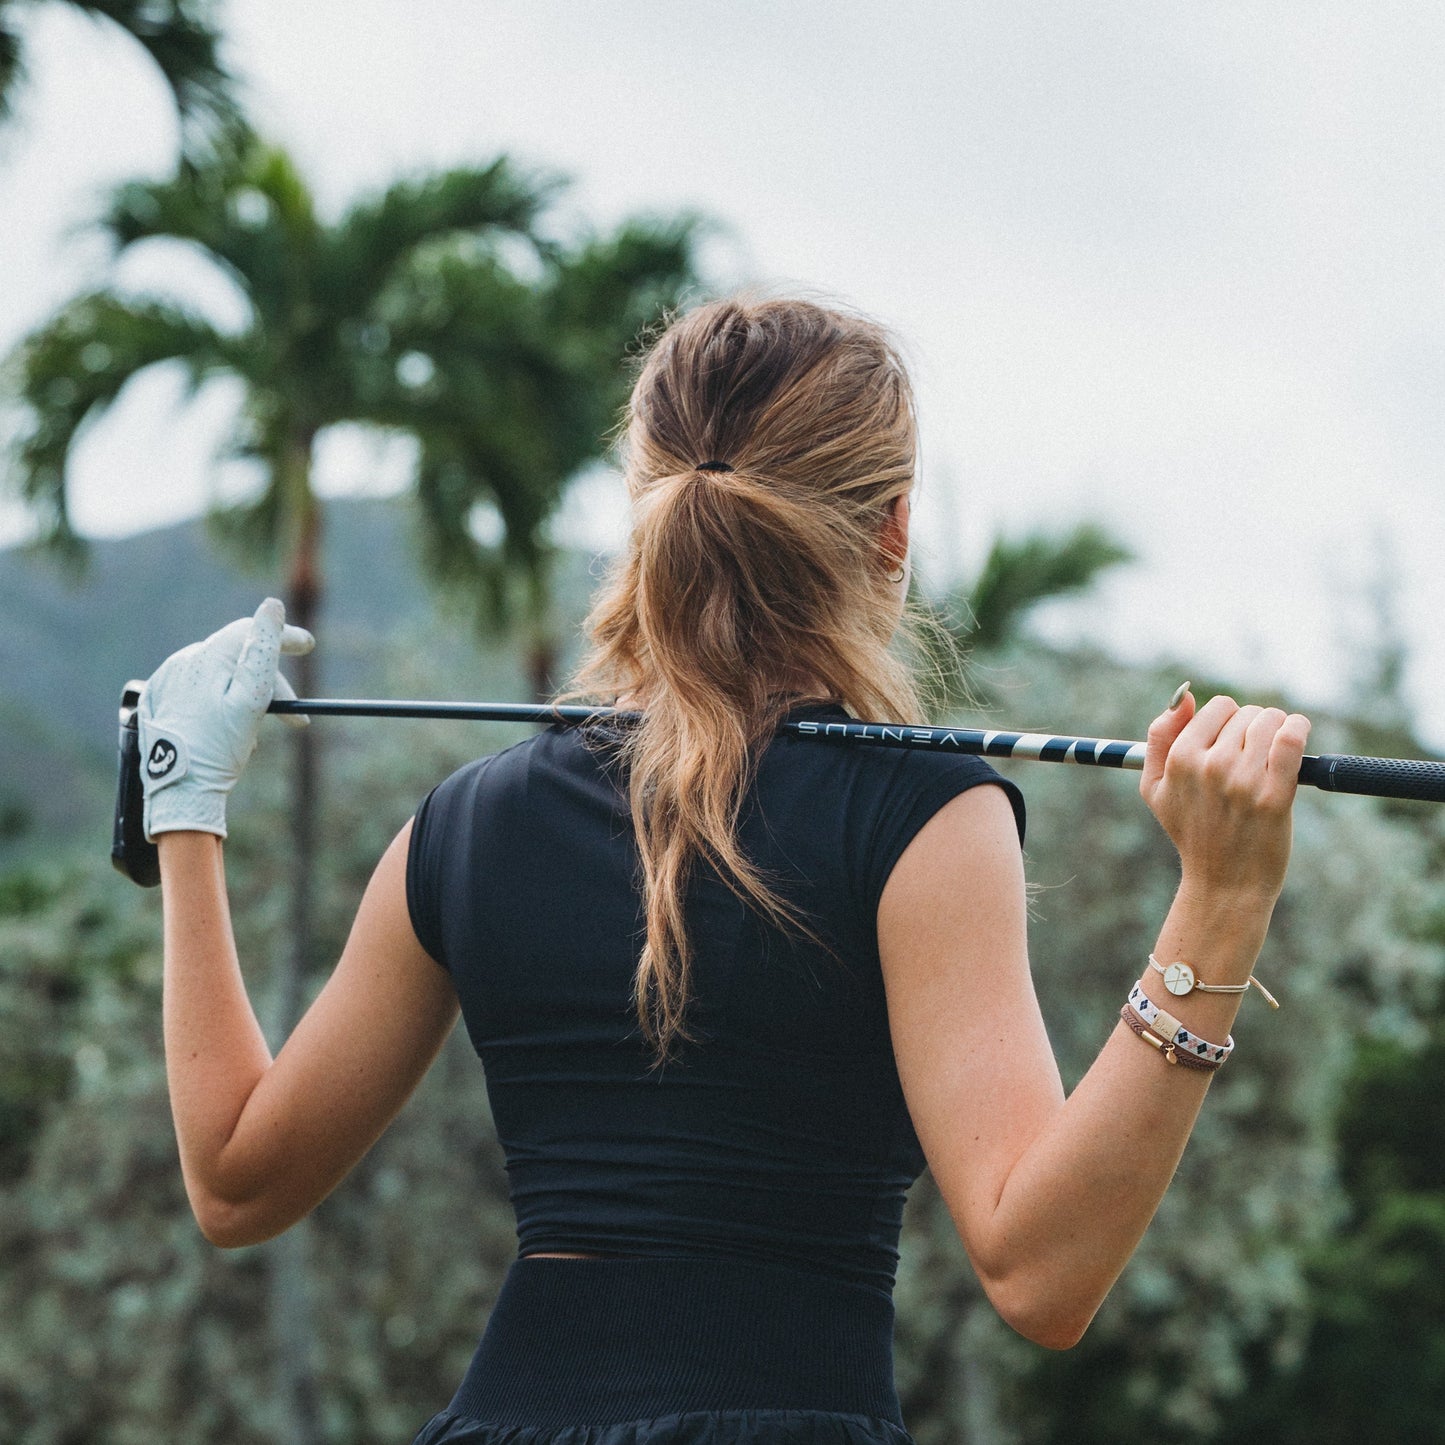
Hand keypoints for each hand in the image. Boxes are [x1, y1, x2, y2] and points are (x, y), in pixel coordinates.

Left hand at [138, 598, 314, 840]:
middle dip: (270, 681)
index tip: (309, 646)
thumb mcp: (253, 698)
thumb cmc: (220, 746)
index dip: (285, 635)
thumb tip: (272, 606)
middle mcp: (184, 661)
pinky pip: (200, 690)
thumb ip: (264, 649)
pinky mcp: (159, 699)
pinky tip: (229, 729)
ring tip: (258, 730)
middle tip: (295, 716)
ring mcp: (168, 680)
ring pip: (220, 675)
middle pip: (238, 656)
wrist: (178, 790)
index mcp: (208, 656)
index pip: (252, 630)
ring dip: (245, 694)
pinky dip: (221, 703)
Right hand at [1139, 689, 1310, 903]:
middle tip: (1255, 754)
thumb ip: (1159, 737)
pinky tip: (1298, 733)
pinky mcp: (1275, 796)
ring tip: (1277, 749)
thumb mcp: (1155, 787)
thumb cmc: (1191, 832)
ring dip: (1280, 727)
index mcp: (1179, 760)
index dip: (1229, 721)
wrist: (1223, 883)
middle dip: (1255, 727)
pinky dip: (1299, 729)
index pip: (1217, 708)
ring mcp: (1243, 782)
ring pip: (1270, 722)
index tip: (1234, 741)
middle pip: (1246, 714)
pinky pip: (1291, 741)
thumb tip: (1184, 695)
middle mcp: (1209, 767)